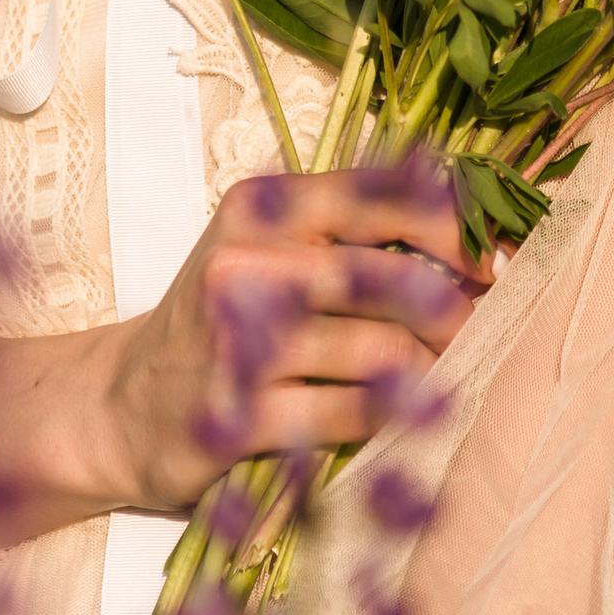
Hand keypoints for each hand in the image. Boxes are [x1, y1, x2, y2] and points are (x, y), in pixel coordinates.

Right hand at [99, 164, 485, 510]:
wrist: (120, 404)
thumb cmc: (218, 321)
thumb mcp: (268, 252)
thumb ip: (352, 237)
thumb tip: (473, 240)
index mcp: (261, 206)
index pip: (377, 197)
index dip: (451, 225)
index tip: (493, 256)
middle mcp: (245, 263)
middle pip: (385, 276)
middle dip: (451, 306)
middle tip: (480, 325)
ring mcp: (238, 342)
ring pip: (377, 350)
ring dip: (431, 368)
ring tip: (447, 375)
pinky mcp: (238, 415)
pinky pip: (348, 414)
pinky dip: (391, 417)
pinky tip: (404, 417)